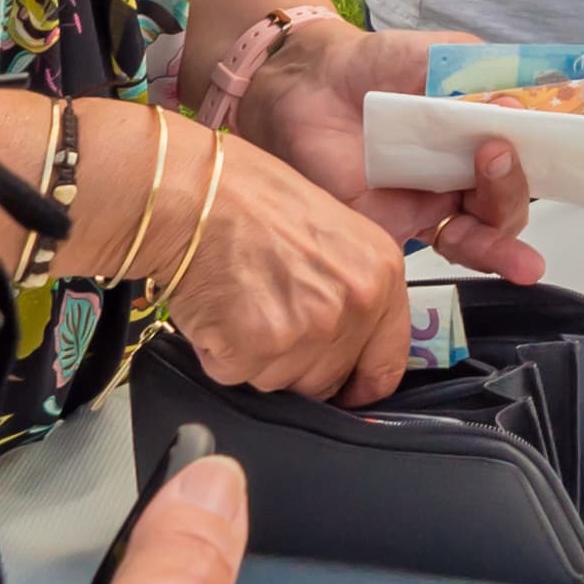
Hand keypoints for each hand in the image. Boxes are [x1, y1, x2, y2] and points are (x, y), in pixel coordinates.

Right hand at [138, 109, 420, 402]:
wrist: (197, 194)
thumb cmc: (252, 200)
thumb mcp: (333, 233)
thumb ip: (350, 291)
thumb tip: (348, 344)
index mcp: (381, 274)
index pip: (386, 366)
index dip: (360, 383)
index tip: (346, 389)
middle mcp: (352, 306)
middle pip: (326, 380)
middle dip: (295, 361)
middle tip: (267, 312)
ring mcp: (305, 331)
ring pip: (278, 381)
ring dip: (255, 356)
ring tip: (241, 301)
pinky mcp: (255, 348)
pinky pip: (236, 376)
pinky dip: (220, 353)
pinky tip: (219, 310)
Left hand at [245, 18, 545, 285]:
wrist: (310, 85)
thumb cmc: (376, 66)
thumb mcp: (441, 56)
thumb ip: (483, 73)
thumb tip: (520, 99)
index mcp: (479, 134)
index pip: (531, 153)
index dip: (554, 152)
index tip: (571, 142)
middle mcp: (463, 175)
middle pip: (512, 197)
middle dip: (518, 179)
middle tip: (497, 146)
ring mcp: (432, 205)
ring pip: (487, 229)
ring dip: (506, 217)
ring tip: (494, 185)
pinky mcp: (398, 229)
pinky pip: (446, 250)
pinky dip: (484, 256)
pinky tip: (509, 261)